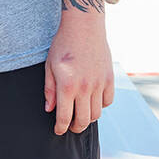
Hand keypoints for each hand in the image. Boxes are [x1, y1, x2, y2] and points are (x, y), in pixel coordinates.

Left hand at [44, 10, 113, 134]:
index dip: (60, 128)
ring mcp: (99, 84)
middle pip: (83, 120)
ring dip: (88, 118)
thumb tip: (49, 109)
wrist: (84, 28)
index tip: (58, 131)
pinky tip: (92, 102)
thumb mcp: (49, 66)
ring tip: (80, 115)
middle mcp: (85, 88)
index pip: (64, 116)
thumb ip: (49, 89)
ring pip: (96, 113)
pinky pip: (107, 101)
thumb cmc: (62, 45)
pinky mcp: (109, 79)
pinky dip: (100, 106)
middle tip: (70, 127)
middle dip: (75, 128)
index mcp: (67, 85)